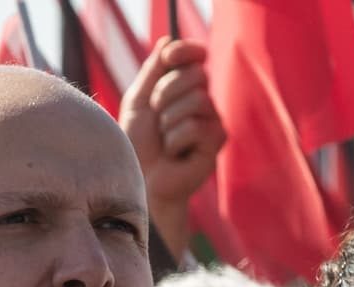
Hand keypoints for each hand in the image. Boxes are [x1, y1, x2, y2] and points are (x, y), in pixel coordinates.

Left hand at [120, 38, 226, 254]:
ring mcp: (212, 120)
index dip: (185, 51)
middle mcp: (202, 100)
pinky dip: (176, 140)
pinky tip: (174, 154)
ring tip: (164, 140)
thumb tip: (168, 39)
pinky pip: (197, 126)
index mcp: (183, 87)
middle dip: (166, 93)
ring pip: (197, 99)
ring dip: (169, 121)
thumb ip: (152, 71)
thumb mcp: (138, 101)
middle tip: (156, 115)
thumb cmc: (137, 144)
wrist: (141, 180)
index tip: (169, 56)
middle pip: (195, 74)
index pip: (194, 56)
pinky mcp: (216, 141)